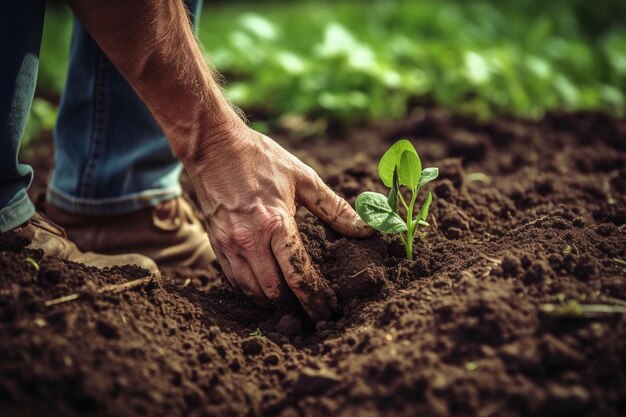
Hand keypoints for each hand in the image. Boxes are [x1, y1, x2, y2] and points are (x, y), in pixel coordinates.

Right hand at [185, 122, 371, 319]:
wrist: (214, 146)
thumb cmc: (261, 158)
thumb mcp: (303, 178)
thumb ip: (335, 208)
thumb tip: (367, 228)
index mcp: (276, 223)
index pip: (299, 276)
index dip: (315, 300)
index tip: (327, 311)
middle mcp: (250, 240)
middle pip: (275, 291)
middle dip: (296, 307)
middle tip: (312, 313)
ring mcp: (229, 245)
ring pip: (253, 291)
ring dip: (273, 303)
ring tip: (291, 305)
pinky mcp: (215, 245)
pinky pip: (235, 281)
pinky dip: (252, 291)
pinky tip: (266, 289)